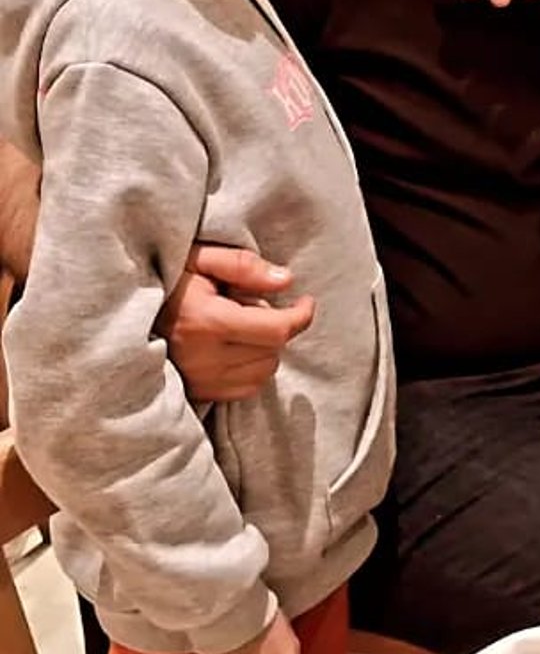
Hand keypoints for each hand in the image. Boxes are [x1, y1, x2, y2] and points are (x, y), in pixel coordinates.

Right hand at [161, 245, 314, 403]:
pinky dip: (252, 368)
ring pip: (264, 370)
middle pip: (273, 349)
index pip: (277, 329)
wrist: (119, 317)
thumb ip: (242, 266)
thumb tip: (285, 281)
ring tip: (237, 327)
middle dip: (274, 325)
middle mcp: (204, 358)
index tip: (305, 302)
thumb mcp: (198, 259)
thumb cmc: (162, 282)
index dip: (300, 315)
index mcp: (206, 322)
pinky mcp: (198, 394)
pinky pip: (248, 387)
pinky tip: (232, 348)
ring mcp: (200, 381)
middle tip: (249, 306)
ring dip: (264, 348)